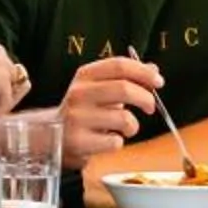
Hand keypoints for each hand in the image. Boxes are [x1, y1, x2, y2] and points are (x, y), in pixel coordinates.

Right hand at [55, 52, 162, 166]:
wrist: (48, 137)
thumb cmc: (82, 111)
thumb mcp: (98, 89)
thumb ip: (125, 79)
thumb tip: (154, 70)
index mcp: (84, 76)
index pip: (118, 65)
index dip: (143, 72)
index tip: (158, 82)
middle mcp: (79, 94)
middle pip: (123, 89)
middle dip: (146, 99)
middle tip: (151, 107)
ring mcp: (77, 118)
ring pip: (123, 118)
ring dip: (133, 126)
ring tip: (126, 128)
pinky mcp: (79, 142)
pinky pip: (115, 141)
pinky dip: (118, 142)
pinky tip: (108, 140)